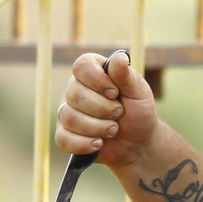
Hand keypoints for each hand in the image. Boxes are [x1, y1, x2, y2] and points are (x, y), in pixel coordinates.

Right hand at [55, 51, 158, 167]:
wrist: (137, 143)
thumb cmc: (138, 112)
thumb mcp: (138, 92)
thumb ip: (127, 76)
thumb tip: (120, 57)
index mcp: (92, 72)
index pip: (81, 66)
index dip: (97, 80)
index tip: (115, 93)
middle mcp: (75, 89)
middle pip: (75, 95)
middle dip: (102, 109)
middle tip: (119, 114)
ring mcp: (67, 111)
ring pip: (69, 118)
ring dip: (96, 127)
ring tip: (113, 130)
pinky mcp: (65, 134)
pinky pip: (63, 139)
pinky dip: (84, 144)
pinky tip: (98, 144)